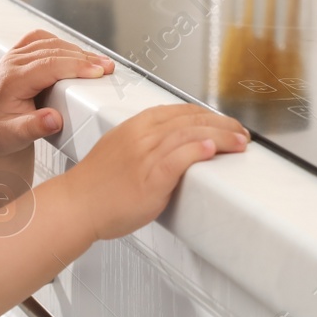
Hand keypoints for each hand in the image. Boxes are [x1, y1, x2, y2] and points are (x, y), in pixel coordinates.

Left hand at [0, 29, 116, 157]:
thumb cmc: (1, 133)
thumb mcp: (15, 136)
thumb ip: (33, 128)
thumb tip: (53, 119)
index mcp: (11, 79)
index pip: (48, 65)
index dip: (75, 66)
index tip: (97, 72)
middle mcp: (12, 63)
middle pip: (53, 50)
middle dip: (84, 58)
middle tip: (107, 67)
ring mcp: (15, 56)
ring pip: (51, 42)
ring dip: (77, 50)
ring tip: (99, 62)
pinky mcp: (20, 54)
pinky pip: (43, 39)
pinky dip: (62, 44)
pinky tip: (76, 54)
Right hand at [63, 103, 250, 239]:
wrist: (75, 206)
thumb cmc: (95, 186)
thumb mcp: (119, 149)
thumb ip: (145, 143)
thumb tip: (172, 145)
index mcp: (135, 125)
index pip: (181, 110)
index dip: (208, 115)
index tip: (224, 122)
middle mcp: (142, 135)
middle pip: (191, 119)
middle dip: (222, 124)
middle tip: (241, 133)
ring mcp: (145, 155)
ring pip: (191, 135)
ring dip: (221, 137)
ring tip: (239, 142)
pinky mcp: (149, 177)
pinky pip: (178, 158)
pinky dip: (197, 151)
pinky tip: (211, 150)